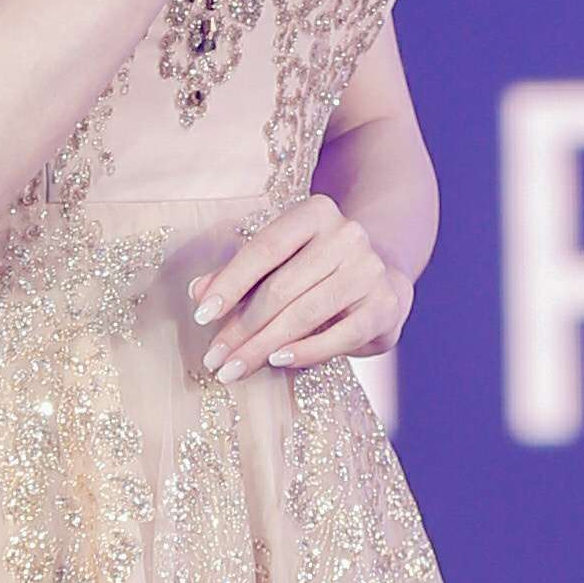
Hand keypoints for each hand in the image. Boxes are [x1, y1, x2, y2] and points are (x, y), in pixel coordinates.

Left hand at [195, 192, 414, 378]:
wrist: (384, 277)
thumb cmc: (317, 270)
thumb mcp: (280, 263)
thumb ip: (241, 275)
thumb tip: (198, 291)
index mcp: (315, 213)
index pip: (264, 249)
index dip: (229, 284)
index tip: (201, 316)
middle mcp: (347, 235)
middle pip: (281, 288)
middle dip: (241, 328)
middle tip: (214, 357)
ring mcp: (370, 270)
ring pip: (305, 314)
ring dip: (263, 346)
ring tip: (235, 368)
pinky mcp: (385, 305)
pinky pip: (340, 336)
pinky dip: (306, 352)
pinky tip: (278, 362)